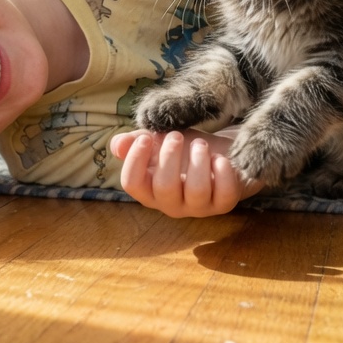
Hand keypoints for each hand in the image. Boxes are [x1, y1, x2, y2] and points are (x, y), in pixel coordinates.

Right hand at [110, 129, 242, 217]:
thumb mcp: (158, 142)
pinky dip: (223, 171)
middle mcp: (171, 204)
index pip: (132, 184)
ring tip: (200, 144)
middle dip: (169, 156)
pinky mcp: (224, 203)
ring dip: (198, 160)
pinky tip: (219, 158)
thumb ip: (135, 141)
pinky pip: (225, 194)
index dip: (135, 160)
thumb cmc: (184, 150)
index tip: (146, 138)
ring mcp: (198, 206)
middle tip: (176, 136)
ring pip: (196, 190)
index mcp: (150, 189)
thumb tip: (117, 145)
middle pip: (164, 187)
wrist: (218, 153)